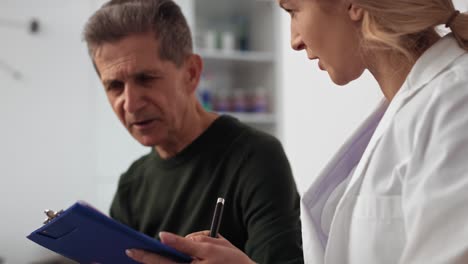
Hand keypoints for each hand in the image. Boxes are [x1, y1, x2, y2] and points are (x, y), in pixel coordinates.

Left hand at [126, 231, 255, 263]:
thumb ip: (188, 242)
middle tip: (128, 252)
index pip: (160, 262)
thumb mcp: (212, 245)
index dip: (144, 255)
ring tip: (140, 256)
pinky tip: (158, 259)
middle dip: (145, 261)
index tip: (129, 248)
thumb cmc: (232, 260)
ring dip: (155, 263)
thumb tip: (165, 237)